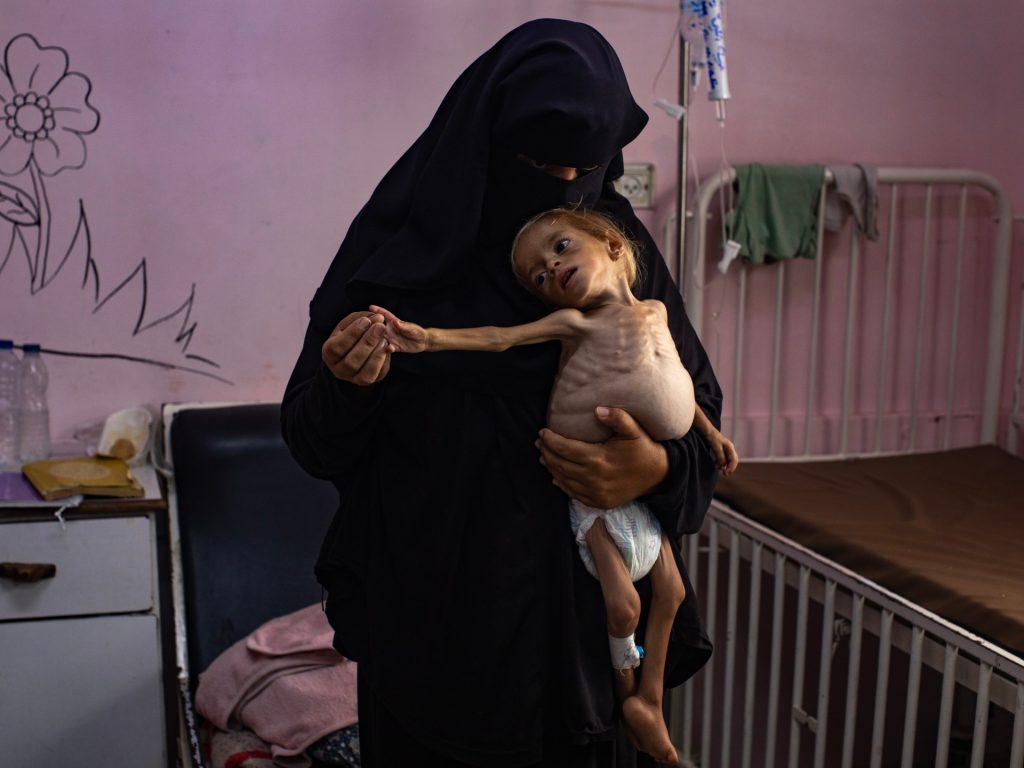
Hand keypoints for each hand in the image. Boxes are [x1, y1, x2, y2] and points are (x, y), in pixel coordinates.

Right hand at [321, 311, 392, 385]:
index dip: (352, 333)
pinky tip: (387, 347)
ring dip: (377, 353)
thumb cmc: (349, 335)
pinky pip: (377, 375)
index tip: (366, 320)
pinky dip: (383, 360)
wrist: (353, 351)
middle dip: (367, 342)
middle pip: (351, 362)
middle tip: (380, 326)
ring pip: (365, 373)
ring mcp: (353, 378)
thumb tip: (377, 317)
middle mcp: (338, 369)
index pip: (337, 347)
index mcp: (328, 353)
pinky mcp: (368, 380)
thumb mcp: (349, 324)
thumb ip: (360, 318)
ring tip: (385, 337)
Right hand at [369, 304, 428, 352]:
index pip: (385, 315)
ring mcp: (391, 339)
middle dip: (372, 326)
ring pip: (380, 339)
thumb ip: (404, 326)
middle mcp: (390, 330)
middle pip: (378, 327)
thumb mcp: (412, 328)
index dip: (378, 310)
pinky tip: (388, 349)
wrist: (423, 342)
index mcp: (394, 323)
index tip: (370, 307)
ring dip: (376, 340)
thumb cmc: (418, 331)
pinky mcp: (394, 347)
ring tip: (374, 341)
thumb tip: (395, 322)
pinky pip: (387, 349)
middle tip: (366, 328)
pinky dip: (386, 349)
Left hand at [536, 406, 668, 508]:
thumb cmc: (644, 449)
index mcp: (598, 459)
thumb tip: (598, 409)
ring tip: (544, 456)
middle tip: (540, 442)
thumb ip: (617, 418)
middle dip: (547, 452)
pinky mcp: (598, 502)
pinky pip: (573, 494)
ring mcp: (595, 493)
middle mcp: (593, 478)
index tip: (542, 432)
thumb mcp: (634, 430)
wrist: (658, 476)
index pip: (565, 449)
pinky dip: (562, 484)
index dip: (551, 440)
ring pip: (564, 480)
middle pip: (560, 464)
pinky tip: (555, 476)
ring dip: (551, 467)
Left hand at [709, 431, 739, 475]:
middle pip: (732, 461)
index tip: (726, 472)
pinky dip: (720, 463)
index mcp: (730, 447)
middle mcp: (729, 449)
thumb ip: (720, 457)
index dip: (731, 467)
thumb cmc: (712, 437)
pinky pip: (722, 459)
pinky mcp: (720, 451)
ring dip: (724, 466)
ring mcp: (725, 450)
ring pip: (727, 461)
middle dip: (729, 468)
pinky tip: (716, 465)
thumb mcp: (716, 447)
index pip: (734, 460)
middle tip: (725, 474)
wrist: (707, 431)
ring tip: (719, 469)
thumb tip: (723, 465)